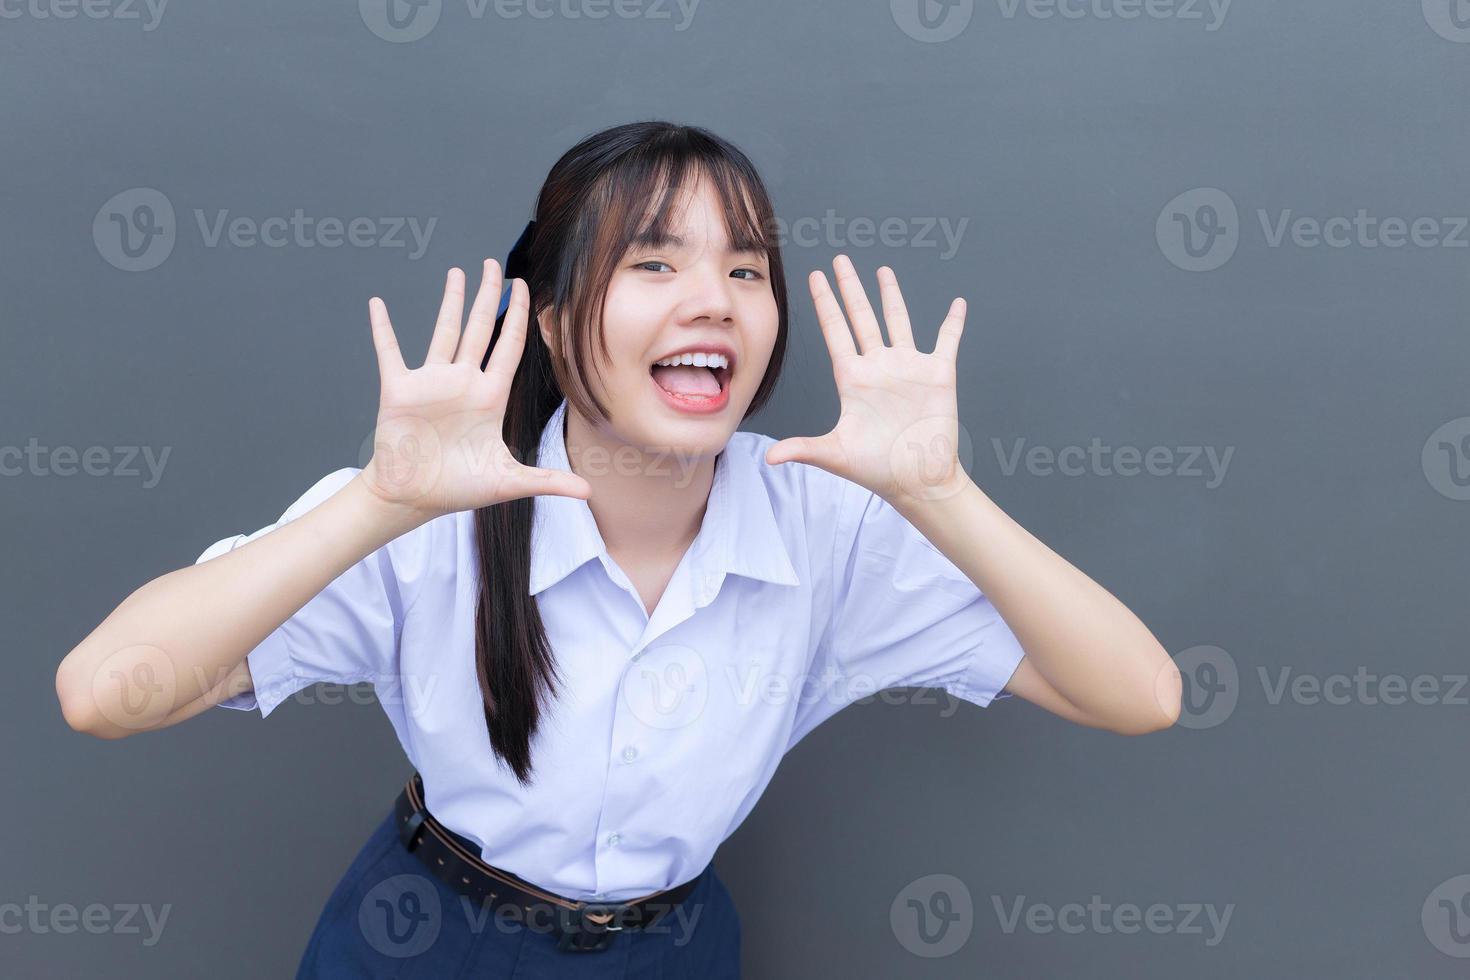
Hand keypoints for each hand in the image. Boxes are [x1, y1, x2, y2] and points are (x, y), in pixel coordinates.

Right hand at [360, 260, 591, 517]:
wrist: (413, 498)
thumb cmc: (457, 488)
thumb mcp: (507, 481)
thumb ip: (547, 480)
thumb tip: (588, 491)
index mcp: (489, 397)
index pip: (510, 347)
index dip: (519, 317)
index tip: (524, 289)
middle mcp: (463, 383)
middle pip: (480, 329)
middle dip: (488, 296)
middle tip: (494, 264)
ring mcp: (431, 383)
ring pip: (444, 331)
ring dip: (450, 302)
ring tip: (458, 272)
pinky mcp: (400, 389)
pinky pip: (389, 351)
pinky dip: (382, 328)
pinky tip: (377, 304)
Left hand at [765, 255, 970, 503]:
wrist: (918, 481)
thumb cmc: (878, 469)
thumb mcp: (836, 454)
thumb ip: (803, 448)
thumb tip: (769, 458)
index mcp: (853, 378)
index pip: (834, 331)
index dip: (824, 302)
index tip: (815, 277)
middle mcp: (878, 366)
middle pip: (861, 317)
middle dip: (850, 288)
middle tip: (840, 259)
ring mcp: (908, 367)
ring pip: (898, 320)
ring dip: (891, 295)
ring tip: (883, 271)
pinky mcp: (938, 374)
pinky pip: (947, 340)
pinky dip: (953, 322)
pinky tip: (958, 304)